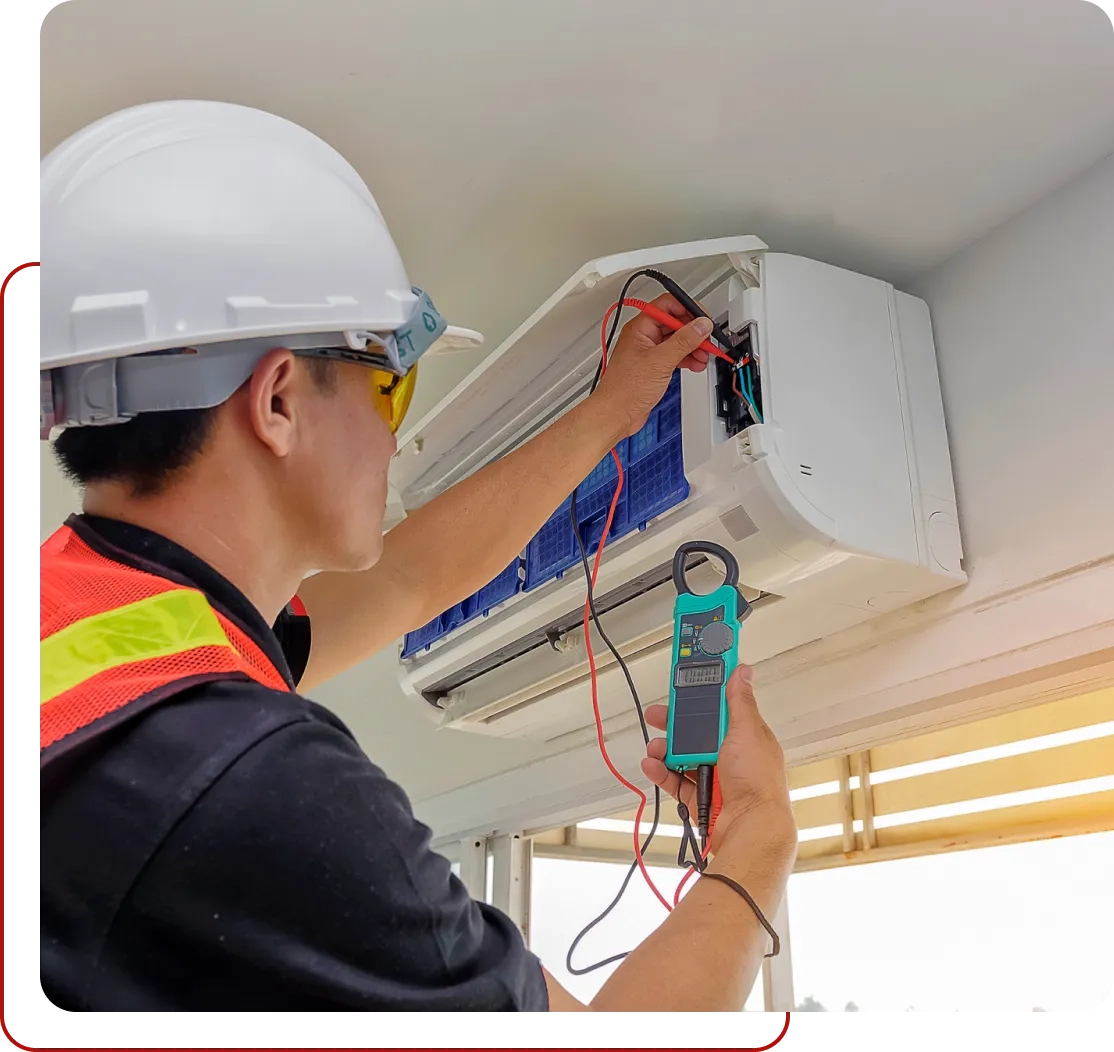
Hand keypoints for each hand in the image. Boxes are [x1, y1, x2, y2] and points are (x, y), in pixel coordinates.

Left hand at [590, 293, 712, 440]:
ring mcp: (649, 352)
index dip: (687, 309)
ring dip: (693, 347)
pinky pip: (675, 356)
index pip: (667, 305)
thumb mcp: (660, 361)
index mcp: (640, 328)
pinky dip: (687, 358)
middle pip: (675, 323)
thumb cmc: (625, 389)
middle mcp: (644, 337)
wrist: (617, 414)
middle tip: (706, 341)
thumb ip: (684, 341)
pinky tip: (695, 364)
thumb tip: (701, 325)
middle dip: (693, 332)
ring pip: (677, 341)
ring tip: (703, 356)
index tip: (703, 320)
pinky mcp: (654, 367)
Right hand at [640, 665, 796, 858]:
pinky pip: (675, 780)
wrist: (750, 829)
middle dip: (674, 722)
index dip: (703, 691)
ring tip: (656, 749)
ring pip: (682, 755)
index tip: (686, 677)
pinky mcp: (700, 796)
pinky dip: (661, 772)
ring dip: (664, 749)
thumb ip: (739, 701)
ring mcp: (714, 776)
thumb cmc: (757, 783)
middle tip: (658, 715)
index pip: (721, 704)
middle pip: (696, 730)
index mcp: (745, 735)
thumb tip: (742, 671)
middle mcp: (730, 755)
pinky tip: (652, 765)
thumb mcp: (747, 732)